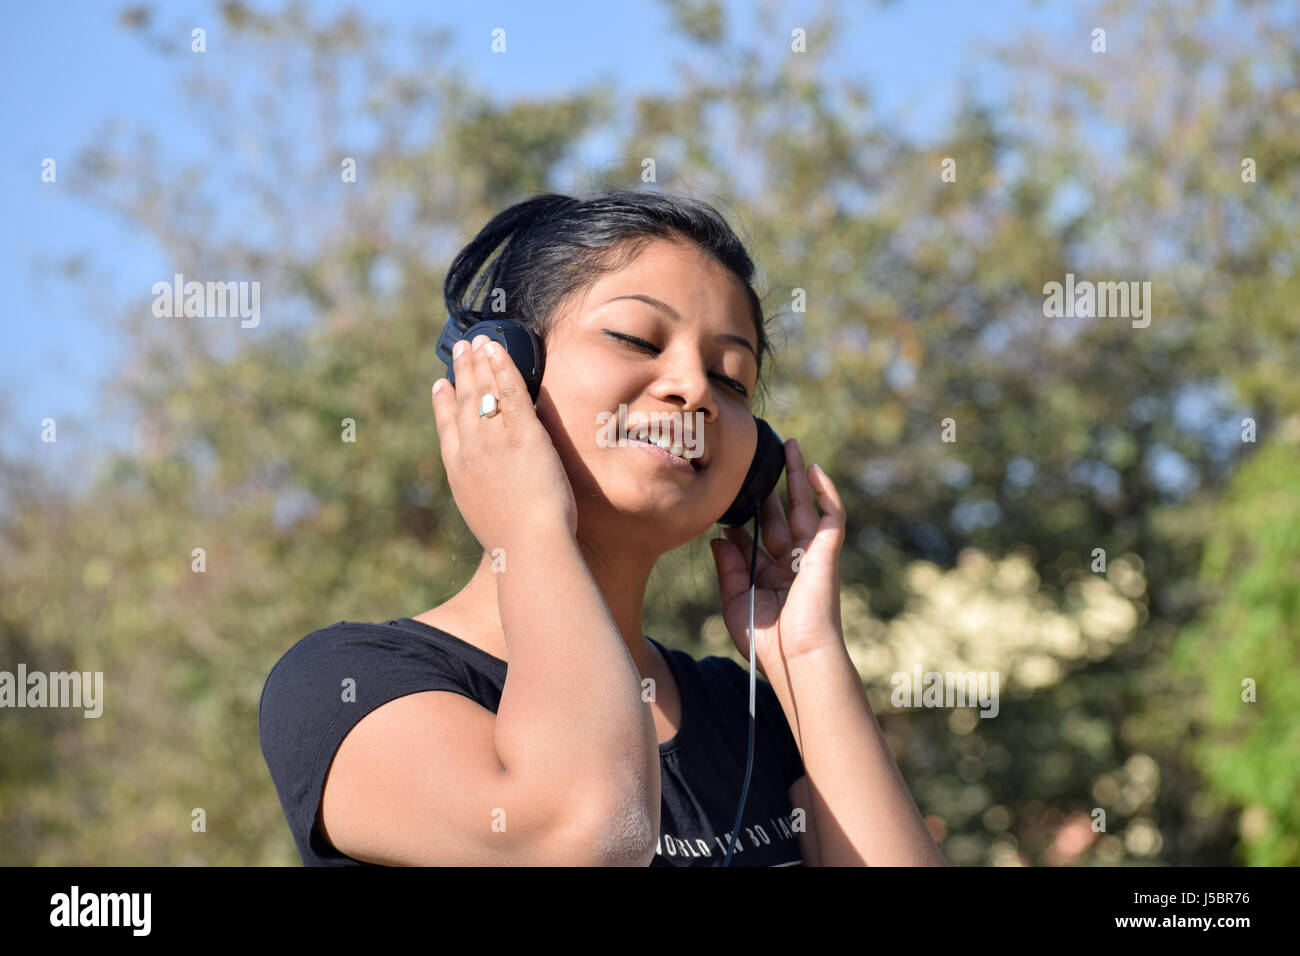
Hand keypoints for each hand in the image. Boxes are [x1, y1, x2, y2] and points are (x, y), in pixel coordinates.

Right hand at [431, 335, 578, 546]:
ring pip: (485, 391)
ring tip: (478, 342)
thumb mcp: (486, 518)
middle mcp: (471, 451)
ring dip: (480, 362)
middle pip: (463, 402)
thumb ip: (484, 496)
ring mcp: (494, 439)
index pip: (447, 429)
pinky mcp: (523, 433)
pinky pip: (510, 391)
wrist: (529, 546)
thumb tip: (489, 493)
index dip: (442, 404)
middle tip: (461, 350)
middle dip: (462, 373)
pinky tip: (498, 350)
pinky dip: (503, 367)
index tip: (440, 386)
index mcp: (458, 473)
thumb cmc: (516, 544)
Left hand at [708, 438, 845, 676]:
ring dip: (797, 476)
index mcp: (769, 578)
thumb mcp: (735, 602)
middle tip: (756, 461)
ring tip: (789, 446)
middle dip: (768, 490)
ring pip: (804, 507)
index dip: (739, 521)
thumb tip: (719, 536)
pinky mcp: (827, 551)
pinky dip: (825, 492)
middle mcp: (790, 563)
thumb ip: (727, 568)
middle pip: (778, 517)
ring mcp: (810, 555)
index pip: (753, 540)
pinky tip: (814, 468)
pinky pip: (831, 515)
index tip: (722, 504)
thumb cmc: (766, 641)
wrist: (797, 657)